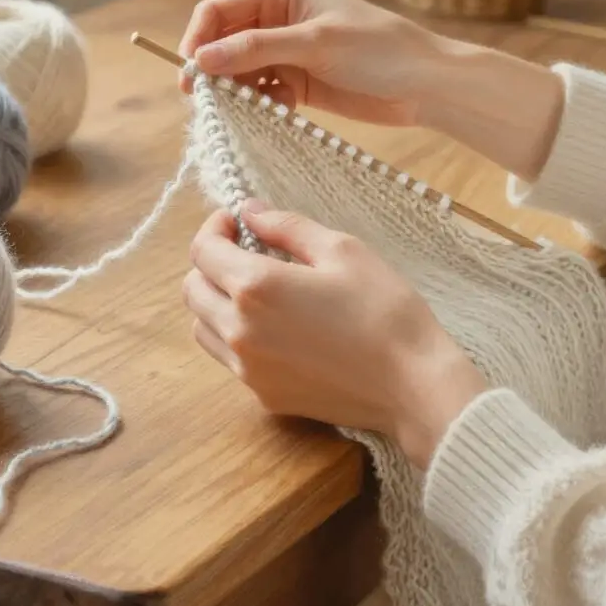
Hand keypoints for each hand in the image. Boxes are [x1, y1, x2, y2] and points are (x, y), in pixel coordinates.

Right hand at [178, 0, 438, 126]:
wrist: (424, 85)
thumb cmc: (378, 49)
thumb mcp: (314, 43)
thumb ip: (256, 50)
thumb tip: (201, 60)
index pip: (218, 11)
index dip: (198, 40)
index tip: (190, 74)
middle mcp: (277, 18)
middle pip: (224, 42)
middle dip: (212, 69)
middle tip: (204, 101)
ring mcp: (287, 52)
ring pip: (240, 71)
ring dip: (235, 91)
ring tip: (238, 112)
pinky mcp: (298, 82)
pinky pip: (262, 93)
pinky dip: (258, 105)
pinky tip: (269, 115)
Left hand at [182, 201, 487, 468]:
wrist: (412, 386)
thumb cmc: (384, 310)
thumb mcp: (342, 250)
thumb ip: (286, 226)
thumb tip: (250, 210)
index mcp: (255, 287)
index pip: (203, 251)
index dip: (214, 229)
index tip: (236, 222)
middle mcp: (239, 330)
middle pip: (192, 290)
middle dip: (210, 264)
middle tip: (244, 251)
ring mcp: (248, 369)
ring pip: (203, 327)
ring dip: (216, 301)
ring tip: (256, 291)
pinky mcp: (264, 395)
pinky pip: (229, 359)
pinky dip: (236, 336)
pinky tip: (275, 328)